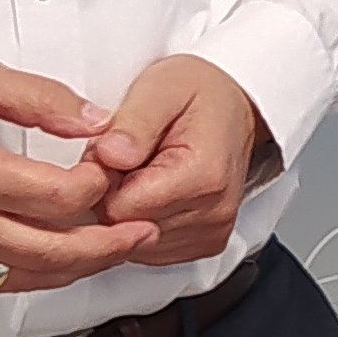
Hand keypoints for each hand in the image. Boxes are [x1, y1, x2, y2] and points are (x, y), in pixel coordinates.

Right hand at [0, 59, 157, 291]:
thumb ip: (41, 97)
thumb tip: (97, 121)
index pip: (63, 198)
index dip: (100, 185)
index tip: (111, 166)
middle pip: (59, 253)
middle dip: (111, 243)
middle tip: (145, 229)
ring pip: (34, 278)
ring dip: (81, 266)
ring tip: (116, 246)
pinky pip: (1, 284)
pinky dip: (39, 274)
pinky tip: (63, 257)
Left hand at [84, 55, 266, 265]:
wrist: (233, 108)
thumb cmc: (199, 95)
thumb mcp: (162, 88)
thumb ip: (134, 122)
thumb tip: (109, 154)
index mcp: (204, 177)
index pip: (119, 208)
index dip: (104, 177)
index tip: (116, 149)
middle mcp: (213, 214)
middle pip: (125, 228)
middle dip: (115, 192)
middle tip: (131, 156)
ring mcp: (210, 234)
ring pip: (133, 242)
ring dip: (128, 208)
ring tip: (145, 170)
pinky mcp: (204, 244)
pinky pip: (149, 248)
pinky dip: (142, 220)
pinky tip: (154, 191)